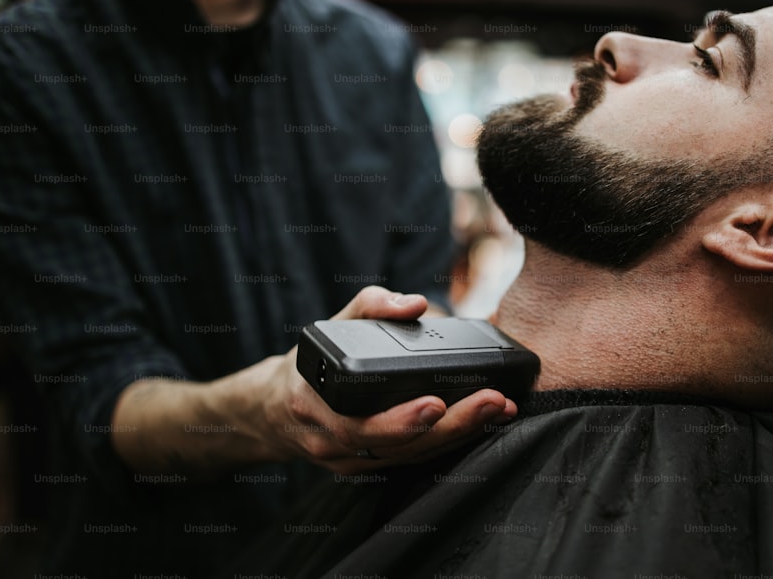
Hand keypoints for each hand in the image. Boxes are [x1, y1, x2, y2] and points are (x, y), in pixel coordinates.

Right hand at [262, 286, 517, 472]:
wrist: (274, 412)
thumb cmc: (307, 367)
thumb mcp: (329, 327)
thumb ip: (370, 306)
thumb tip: (414, 303)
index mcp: (315, 403)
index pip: (357, 423)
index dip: (399, 419)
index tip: (437, 401)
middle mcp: (330, 439)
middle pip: (394, 446)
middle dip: (449, 427)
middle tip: (491, 402)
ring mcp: (349, 461)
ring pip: (409, 458)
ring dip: (458, 437)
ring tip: (498, 411)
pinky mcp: (368, 467)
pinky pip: (411, 462)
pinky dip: (447, 444)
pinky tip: (480, 426)